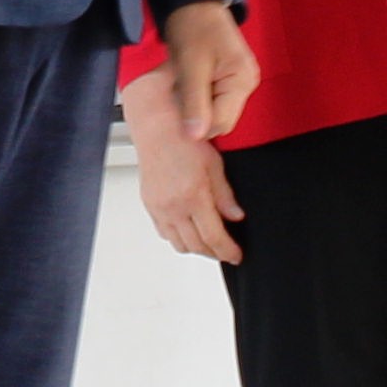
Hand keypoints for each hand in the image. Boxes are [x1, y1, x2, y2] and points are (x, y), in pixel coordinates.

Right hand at [124, 70, 242, 262]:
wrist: (157, 131)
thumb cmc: (184, 141)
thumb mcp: (215, 166)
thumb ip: (226, 196)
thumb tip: (236, 216)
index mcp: (193, 196)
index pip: (214, 237)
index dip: (227, 251)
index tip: (236, 255)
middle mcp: (174, 207)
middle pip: (197, 246)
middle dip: (214, 253)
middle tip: (226, 252)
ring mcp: (160, 209)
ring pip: (179, 244)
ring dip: (196, 249)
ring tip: (209, 244)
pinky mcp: (150, 206)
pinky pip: (165, 233)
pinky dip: (179, 239)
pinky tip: (188, 232)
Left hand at [157, 0, 257, 141]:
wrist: (193, 5)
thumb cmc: (193, 28)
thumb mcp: (190, 67)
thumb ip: (194, 103)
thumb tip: (195, 137)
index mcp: (242, 80)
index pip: (220, 123)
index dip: (195, 121)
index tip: (176, 104)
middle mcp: (247, 84)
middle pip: (220, 120)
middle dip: (196, 113)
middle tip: (179, 91)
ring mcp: (239, 82)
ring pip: (215, 112)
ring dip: (196, 105)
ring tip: (184, 84)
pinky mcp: (230, 80)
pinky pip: (214, 101)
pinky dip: (198, 97)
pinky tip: (189, 83)